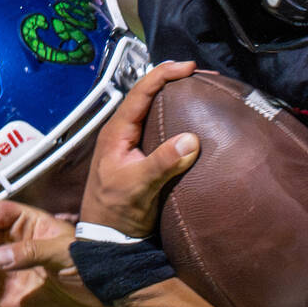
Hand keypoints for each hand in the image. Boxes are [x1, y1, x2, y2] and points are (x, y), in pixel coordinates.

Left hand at [79, 61, 199, 236]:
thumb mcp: (138, 187)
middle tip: (199, 74)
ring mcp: (131, 144)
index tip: (187, 67)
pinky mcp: (141, 155)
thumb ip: (162, 163)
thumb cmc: (116, 212)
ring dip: (174, 97)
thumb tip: (191, 139)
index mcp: (116, 133)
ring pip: (152, 110)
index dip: (162, 75)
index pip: (139, 92)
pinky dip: (175, 117)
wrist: (108, 238)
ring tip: (199, 90)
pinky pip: (158, 127)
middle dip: (171, 80)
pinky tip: (191, 118)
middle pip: (146, 95)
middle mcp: (122, 133)